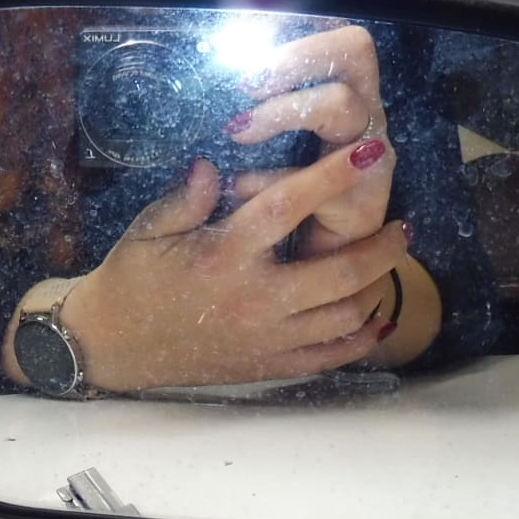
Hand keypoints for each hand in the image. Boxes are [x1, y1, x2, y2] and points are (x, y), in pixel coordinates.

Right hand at [30, 152, 409, 391]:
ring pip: (345, 315)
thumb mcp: (147, 230)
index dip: (332, 176)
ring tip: (389, 263)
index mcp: (224, 255)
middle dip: (382, 246)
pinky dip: (361, 338)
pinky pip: (331, 356)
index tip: (369, 152)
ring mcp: (267, 337)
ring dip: (377, 287)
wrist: (115, 346)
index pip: (288, 206)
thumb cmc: (132, 279)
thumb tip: (213, 164)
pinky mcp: (270, 365)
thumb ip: (186, 198)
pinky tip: (376, 317)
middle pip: (340, 272)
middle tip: (403, 226)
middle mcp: (254, 298)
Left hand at [227, 23, 390, 249]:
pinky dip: (270, 180)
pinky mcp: (364, 203)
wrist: (308, 276)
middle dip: (297, 59)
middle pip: (355, 51)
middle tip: (245, 82)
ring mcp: (371, 157)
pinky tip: (239, 187)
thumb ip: (244, 116)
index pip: (343, 40)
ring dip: (284, 111)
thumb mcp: (254, 152)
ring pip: (342, 105)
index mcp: (344, 93)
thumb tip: (212, 75)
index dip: (303, 37)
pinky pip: (323, 179)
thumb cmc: (272, 199)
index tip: (250, 51)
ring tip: (237, 129)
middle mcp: (364, 116)